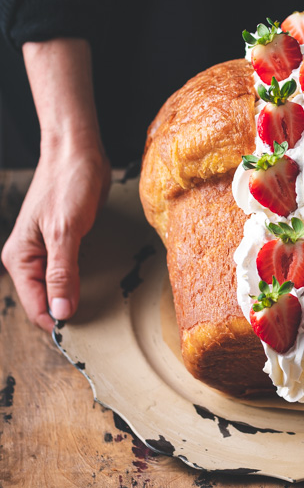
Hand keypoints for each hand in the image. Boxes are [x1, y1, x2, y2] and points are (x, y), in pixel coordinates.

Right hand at [0, 38, 109, 328]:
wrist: (78, 152)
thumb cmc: (68, 183)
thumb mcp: (65, 231)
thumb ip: (61, 273)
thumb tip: (61, 311)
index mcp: (20, 258)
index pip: (35, 306)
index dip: (57, 321)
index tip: (83, 335)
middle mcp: (29, 259)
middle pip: (45, 301)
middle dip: (66, 313)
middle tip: (97, 326)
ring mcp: (46, 252)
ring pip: (57, 289)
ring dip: (74, 299)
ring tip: (100, 311)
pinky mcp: (64, 244)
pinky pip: (70, 274)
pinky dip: (81, 283)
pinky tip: (97, 288)